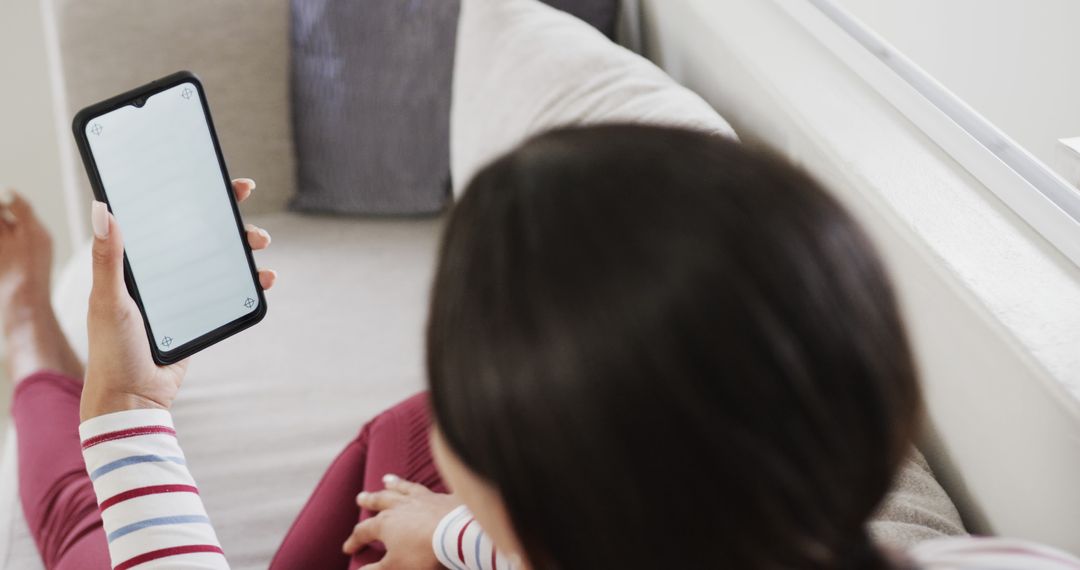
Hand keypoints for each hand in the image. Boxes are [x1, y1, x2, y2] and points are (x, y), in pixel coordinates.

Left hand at [80, 178, 276, 420]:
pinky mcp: (199, 314)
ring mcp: (182, 293)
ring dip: (242, 245)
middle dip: (225, 214)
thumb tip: (101, 206)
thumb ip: (108, 257)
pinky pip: (229, 289)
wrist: (135, 398)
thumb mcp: (109, 300)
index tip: (214, 176)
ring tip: (260, 244)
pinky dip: (249, 280)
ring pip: (219, 258)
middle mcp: (160, 272)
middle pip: (198, 231)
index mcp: (135, 263)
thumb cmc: (113, 351)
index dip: (190, 193)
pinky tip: (264, 278)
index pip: (165, 216)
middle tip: (244, 202)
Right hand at [344, 474, 461, 568]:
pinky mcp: (443, 498)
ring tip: (386, 479)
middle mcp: (402, 506)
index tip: (348, 548)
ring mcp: (423, 499)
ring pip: (404, 489)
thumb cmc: (423, 552)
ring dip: (394, 484)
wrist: (457, 534)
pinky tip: (428, 487)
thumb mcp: (394, 567)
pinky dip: (426, 488)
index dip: (354, 540)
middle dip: (370, 501)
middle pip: (381, 501)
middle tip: (361, 497)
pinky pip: (432, 490)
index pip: (364, 531)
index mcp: (386, 523)